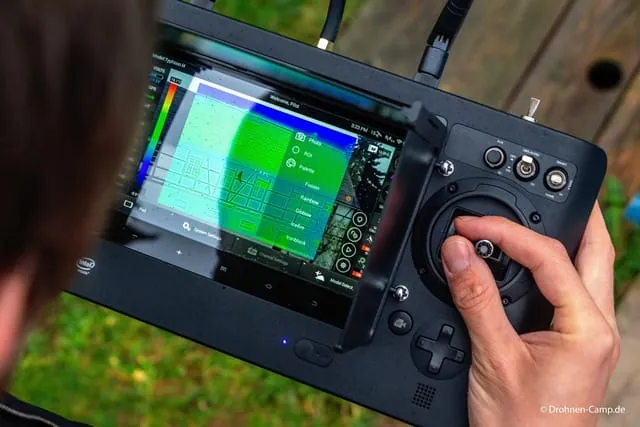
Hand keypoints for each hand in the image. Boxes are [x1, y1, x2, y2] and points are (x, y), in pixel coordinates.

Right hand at [440, 204, 619, 426]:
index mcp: (586, 327)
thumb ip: (475, 298)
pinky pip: (568, 292)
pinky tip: (525, 265)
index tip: (471, 224)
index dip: (506, 231)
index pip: (549, 255)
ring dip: (562, 239)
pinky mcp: (572, 344)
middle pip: (595, 251)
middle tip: (553, 187)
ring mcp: (587, 336)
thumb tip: (458, 251)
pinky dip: (547, 268)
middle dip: (575, 214)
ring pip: (586, 270)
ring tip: (531, 217)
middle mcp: (595, 327)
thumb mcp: (493, 357)